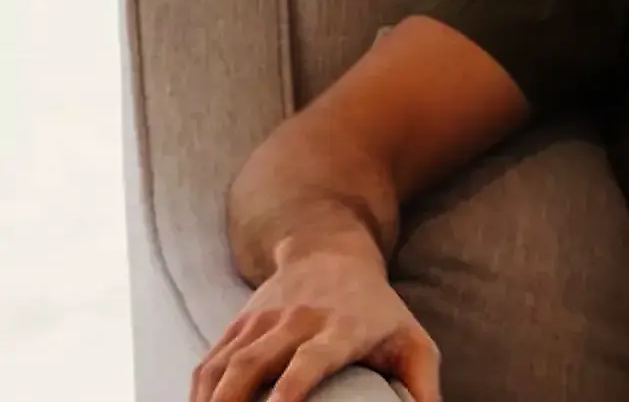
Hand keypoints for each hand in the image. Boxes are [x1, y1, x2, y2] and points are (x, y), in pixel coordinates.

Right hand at [190, 249, 439, 401]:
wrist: (329, 250)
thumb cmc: (377, 309)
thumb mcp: (410, 339)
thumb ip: (422, 386)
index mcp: (341, 328)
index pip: (311, 358)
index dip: (292, 387)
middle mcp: (295, 322)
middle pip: (253, 364)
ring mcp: (261, 321)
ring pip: (222, 365)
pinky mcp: (236, 324)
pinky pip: (208, 362)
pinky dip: (197, 394)